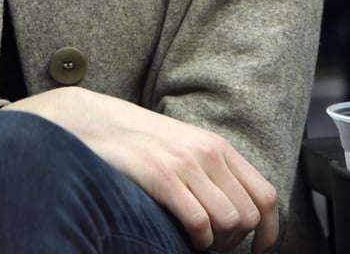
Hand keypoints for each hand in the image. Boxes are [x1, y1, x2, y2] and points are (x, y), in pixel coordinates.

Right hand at [5, 88, 277, 252]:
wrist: (94, 122)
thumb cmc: (137, 142)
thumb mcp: (183, 148)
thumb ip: (211, 172)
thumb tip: (239, 215)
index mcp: (217, 146)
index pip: (266, 196)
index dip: (269, 233)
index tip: (258, 252)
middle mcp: (208, 152)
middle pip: (249, 216)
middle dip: (235, 243)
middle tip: (211, 246)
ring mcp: (185, 163)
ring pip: (229, 223)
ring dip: (215, 244)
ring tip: (194, 241)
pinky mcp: (162, 176)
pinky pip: (200, 223)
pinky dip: (197, 241)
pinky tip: (181, 236)